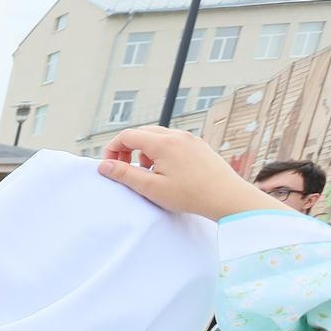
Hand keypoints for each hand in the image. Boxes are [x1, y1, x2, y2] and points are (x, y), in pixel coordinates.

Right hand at [97, 127, 278, 221]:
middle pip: (142, 133)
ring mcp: (190, 139)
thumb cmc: (190, 195)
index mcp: (163, 143)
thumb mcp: (151, 188)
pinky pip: (173, 141)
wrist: (227, 197)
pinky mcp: (199, 145)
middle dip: (128, 149)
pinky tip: (167, 172)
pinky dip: (161, 152)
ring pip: (157, 136)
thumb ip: (125, 174)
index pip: (127, 135)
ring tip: (149, 173)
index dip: (113, 149)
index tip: (111, 167)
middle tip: (126, 170)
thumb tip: (104, 165)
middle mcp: (177, 135)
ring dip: (145, 151)